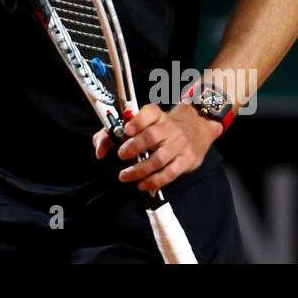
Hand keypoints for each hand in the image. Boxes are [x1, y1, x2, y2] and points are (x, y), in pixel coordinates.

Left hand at [92, 102, 221, 193]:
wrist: (197, 127)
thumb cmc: (163, 127)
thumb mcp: (146, 121)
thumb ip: (118, 132)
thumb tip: (100, 150)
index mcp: (157, 115)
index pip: (149, 112)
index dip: (137, 121)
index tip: (127, 129)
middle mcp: (170, 127)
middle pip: (151, 136)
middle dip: (133, 147)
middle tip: (121, 155)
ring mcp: (180, 144)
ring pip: (159, 158)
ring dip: (139, 170)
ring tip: (125, 176)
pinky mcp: (187, 160)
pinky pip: (169, 173)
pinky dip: (154, 181)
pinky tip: (142, 184)